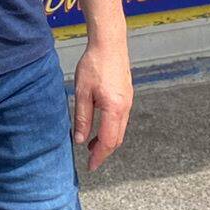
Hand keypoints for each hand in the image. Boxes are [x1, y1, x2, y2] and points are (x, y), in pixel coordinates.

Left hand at [72, 37, 132, 171]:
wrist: (110, 43)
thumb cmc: (94, 64)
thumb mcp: (82, 92)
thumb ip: (82, 118)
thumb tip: (81, 140)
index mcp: (114, 109)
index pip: (108, 142)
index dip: (99, 156)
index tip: (91, 166)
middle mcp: (125, 108)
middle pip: (117, 139)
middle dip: (104, 151)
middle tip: (90, 158)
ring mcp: (128, 101)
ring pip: (120, 130)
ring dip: (108, 140)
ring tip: (92, 144)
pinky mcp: (127, 95)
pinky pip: (121, 119)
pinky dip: (112, 128)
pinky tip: (100, 126)